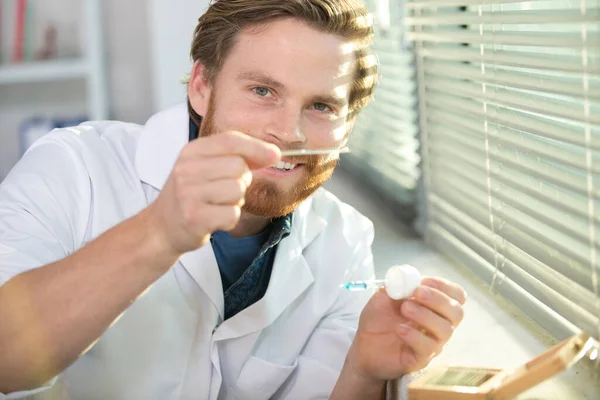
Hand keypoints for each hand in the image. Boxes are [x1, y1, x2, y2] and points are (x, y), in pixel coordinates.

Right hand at [147, 131, 279, 254]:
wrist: (162, 227)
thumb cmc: (191, 194)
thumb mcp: (205, 167)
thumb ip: (237, 156)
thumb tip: (274, 154)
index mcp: (191, 152)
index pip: (231, 140)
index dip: (257, 147)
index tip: (275, 155)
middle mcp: (187, 170)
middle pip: (239, 167)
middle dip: (242, 180)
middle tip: (226, 190)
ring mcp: (189, 194)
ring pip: (238, 190)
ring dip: (236, 201)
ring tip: (218, 204)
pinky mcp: (195, 218)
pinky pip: (233, 214)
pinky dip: (230, 218)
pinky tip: (215, 218)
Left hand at [348, 277, 466, 381]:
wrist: (362, 345)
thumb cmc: (378, 319)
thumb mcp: (384, 296)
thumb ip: (397, 285)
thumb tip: (408, 278)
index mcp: (434, 306)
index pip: (457, 296)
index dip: (445, 287)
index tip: (424, 282)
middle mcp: (438, 325)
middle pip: (457, 313)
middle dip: (438, 299)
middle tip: (417, 293)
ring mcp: (432, 343)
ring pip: (445, 330)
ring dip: (425, 315)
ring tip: (404, 309)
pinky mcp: (421, 359)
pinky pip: (428, 348)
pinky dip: (414, 335)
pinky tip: (399, 329)